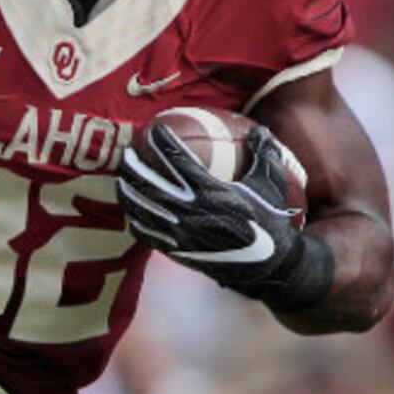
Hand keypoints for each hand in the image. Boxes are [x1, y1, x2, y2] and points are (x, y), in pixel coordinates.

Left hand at [118, 124, 331, 310]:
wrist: (267, 265)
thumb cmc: (269, 220)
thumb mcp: (271, 183)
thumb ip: (265, 153)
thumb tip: (259, 129)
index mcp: (211, 192)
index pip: (177, 160)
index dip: (163, 142)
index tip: (155, 129)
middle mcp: (190, 212)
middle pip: (150, 183)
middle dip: (134, 165)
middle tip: (127, 152)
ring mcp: (180, 233)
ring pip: (143, 209)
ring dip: (128, 191)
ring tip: (122, 178)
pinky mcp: (177, 251)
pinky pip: (147, 235)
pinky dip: (136, 221)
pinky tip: (132, 212)